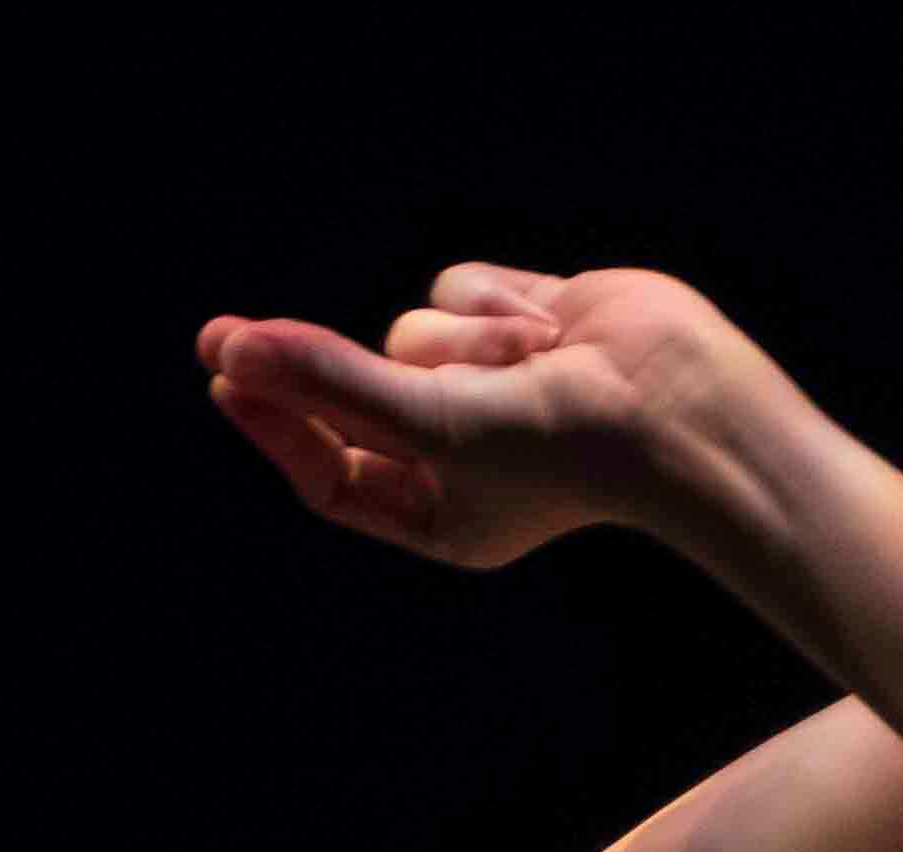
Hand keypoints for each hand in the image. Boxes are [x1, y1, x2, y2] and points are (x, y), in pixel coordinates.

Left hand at [198, 263, 772, 569]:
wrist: (680, 405)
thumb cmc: (562, 449)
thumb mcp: (432, 425)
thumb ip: (331, 384)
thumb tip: (236, 353)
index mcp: (434, 511)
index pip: (328, 468)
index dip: (274, 422)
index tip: (222, 373)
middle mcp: (453, 451)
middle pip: (354, 387)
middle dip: (325, 367)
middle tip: (224, 340)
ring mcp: (483, 386)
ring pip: (409, 331)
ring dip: (460, 339)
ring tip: (529, 360)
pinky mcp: (512, 324)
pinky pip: (453, 289)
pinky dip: (493, 301)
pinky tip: (550, 325)